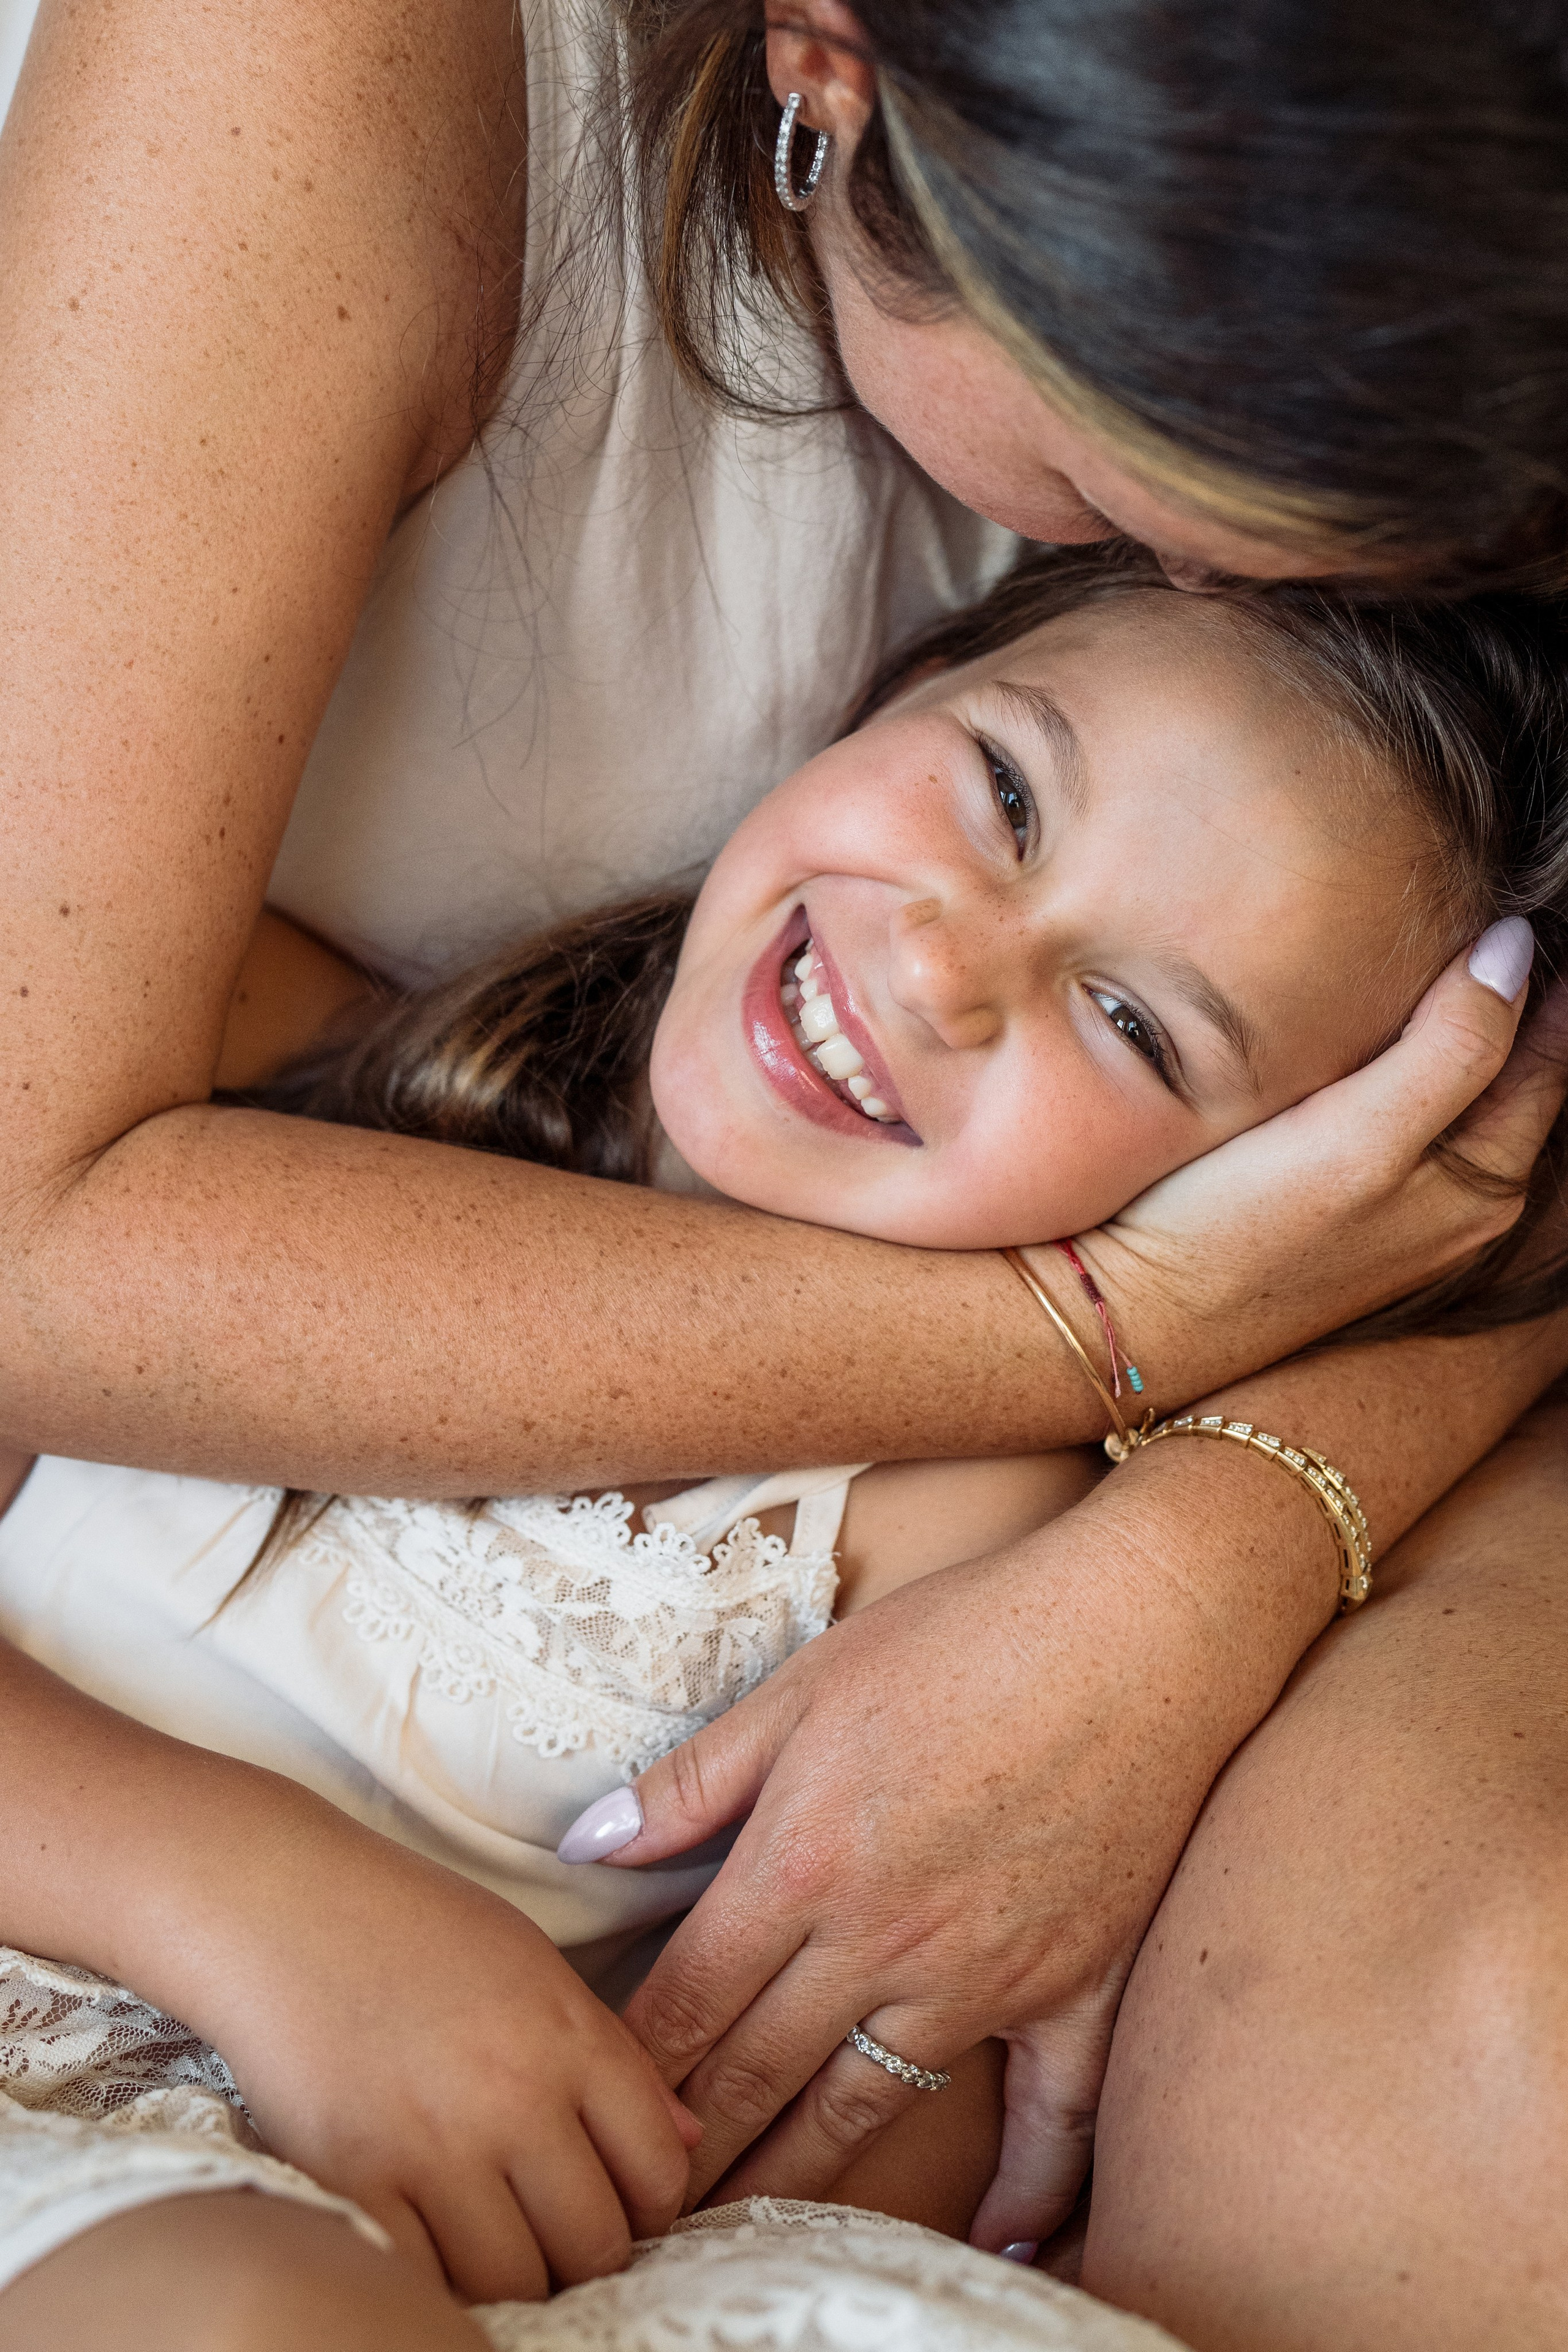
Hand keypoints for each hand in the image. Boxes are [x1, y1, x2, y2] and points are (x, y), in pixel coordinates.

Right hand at [152, 1787, 699, 2302]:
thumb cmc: (411, 1926)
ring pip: (517, 2280)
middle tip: (558, 2234)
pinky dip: (438, 2278)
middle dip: (590, 2253)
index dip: (653, 2205)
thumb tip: (686, 2144)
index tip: (624, 2203)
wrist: (281, 1905)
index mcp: (569, 2037)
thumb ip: (614, 2058)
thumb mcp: (534, 1966)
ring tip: (498, 2241)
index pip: (660, 2170)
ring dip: (518, 2277)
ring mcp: (433, 2147)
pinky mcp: (355, 2182)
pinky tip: (434, 2244)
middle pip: (597, 2242)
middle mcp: (514, 2098)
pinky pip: (425, 2280)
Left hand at [595, 1448, 1319, 2251]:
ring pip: (866, 2110)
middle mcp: (882, 1944)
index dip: (631, 2065)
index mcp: (803, 1865)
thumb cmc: (965, 1636)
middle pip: (758, 2074)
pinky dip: (1025, 2194)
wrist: (1138, 1631)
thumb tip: (589, 1844)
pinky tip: (995, 2243)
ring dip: (797, 2180)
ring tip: (745, 2229)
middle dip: (689, 2147)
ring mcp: (984, 1980)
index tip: (592, 2111)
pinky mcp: (1076, 1989)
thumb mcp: (805, 1684)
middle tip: (641, 2204)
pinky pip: (1050, 2125)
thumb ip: (695, 1779)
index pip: (688, 1999)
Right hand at [1072, 931, 1567, 1404]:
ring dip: (1452, 1026)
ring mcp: (1407, 1210)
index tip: (1500, 906)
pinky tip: (1365, 1032)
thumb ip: (1451, 1048)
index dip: (1533, 973)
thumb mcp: (1360, 1138)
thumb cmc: (1238, 1232)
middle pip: (1512, 1070)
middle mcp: (1462, 1203)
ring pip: (1458, 1092)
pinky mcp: (1350, 1208)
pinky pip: (1407, 1117)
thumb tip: (1517, 947)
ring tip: (1424, 951)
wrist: (1136, 1315)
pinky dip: (1406, 1063)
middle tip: (1467, 912)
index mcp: (1485, 1182)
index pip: (1549, 1048)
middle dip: (1503, 995)